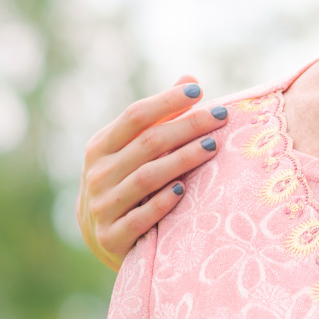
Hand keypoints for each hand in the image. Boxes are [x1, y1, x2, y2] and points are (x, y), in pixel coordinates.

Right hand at [79, 76, 229, 269]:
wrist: (102, 237)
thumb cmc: (125, 181)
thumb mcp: (132, 150)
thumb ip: (159, 118)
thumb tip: (189, 80)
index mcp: (100, 146)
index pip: (134, 116)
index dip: (166, 101)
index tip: (198, 91)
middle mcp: (97, 174)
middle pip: (147, 143)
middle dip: (187, 126)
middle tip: (221, 116)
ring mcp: (102, 206)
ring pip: (146, 177)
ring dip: (182, 160)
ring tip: (213, 147)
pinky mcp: (112, 237)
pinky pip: (140, 217)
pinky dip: (162, 203)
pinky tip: (184, 190)